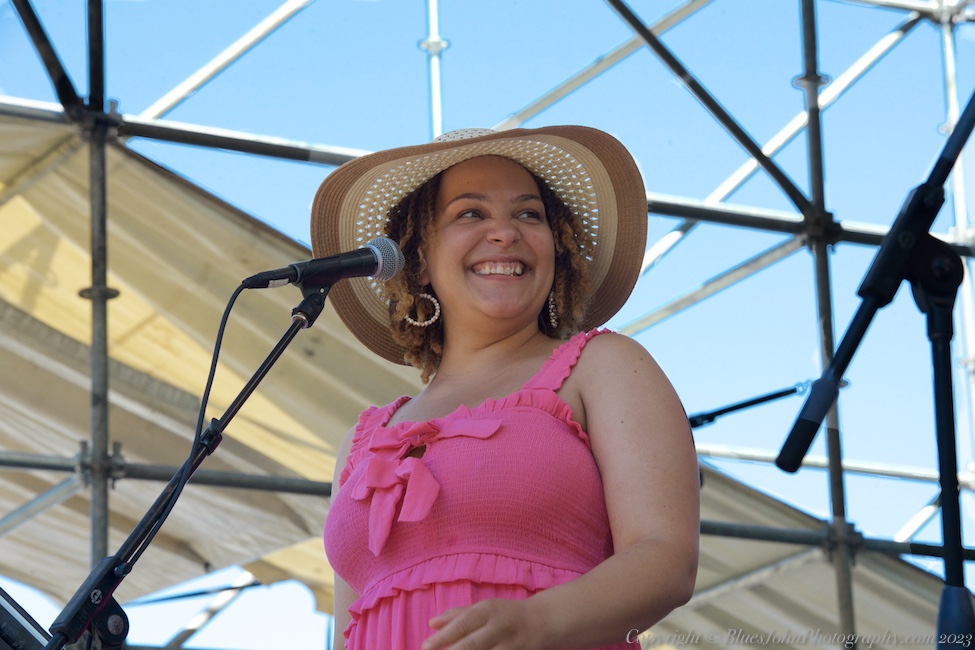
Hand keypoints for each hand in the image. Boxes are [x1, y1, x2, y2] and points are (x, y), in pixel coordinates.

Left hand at [421, 598, 551, 649]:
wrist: (544, 620)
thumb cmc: (506, 614)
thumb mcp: (484, 608)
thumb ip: (457, 615)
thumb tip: (431, 623)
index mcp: (488, 610)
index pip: (463, 624)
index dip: (443, 636)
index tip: (424, 646)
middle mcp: (500, 627)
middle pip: (472, 644)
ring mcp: (511, 645)